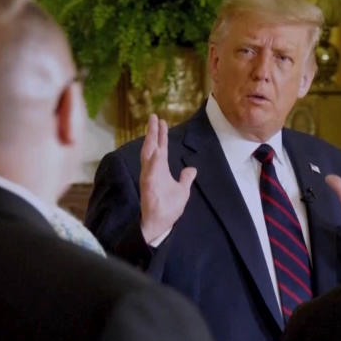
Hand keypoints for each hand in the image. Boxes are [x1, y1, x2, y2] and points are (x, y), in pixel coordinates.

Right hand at [139, 114, 196, 242]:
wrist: (161, 224)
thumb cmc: (168, 208)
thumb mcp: (182, 191)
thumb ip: (185, 179)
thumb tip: (191, 169)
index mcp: (160, 170)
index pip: (161, 148)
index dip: (161, 135)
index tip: (161, 121)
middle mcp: (153, 171)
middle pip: (152, 147)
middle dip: (153, 132)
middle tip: (154, 116)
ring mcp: (150, 177)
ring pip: (148, 155)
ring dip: (151, 141)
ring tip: (153, 127)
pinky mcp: (148, 187)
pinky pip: (149, 172)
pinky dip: (152, 161)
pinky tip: (155, 151)